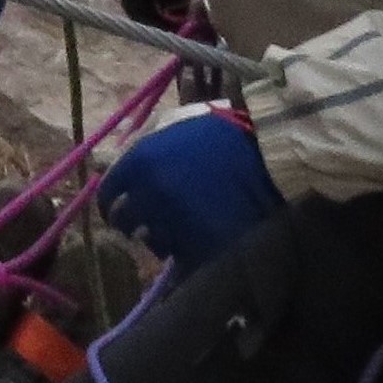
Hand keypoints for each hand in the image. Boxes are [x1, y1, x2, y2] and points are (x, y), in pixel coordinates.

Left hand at [98, 106, 278, 272]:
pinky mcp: (199, 249)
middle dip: (132, 221)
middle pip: (124, 221)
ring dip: (159, 237)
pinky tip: (197, 240)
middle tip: (146, 221)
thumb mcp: (178, 123)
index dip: (110, 202)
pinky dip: (184, 253)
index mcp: (141, 161)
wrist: (275, 156)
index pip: (107, 193)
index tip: (117, 208)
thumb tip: (110, 161)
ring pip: (151, 242)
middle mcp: (150, 195)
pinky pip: (179, 259)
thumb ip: (142, 142)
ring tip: (179, 228)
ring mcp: (174, 225)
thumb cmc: (227, 133)